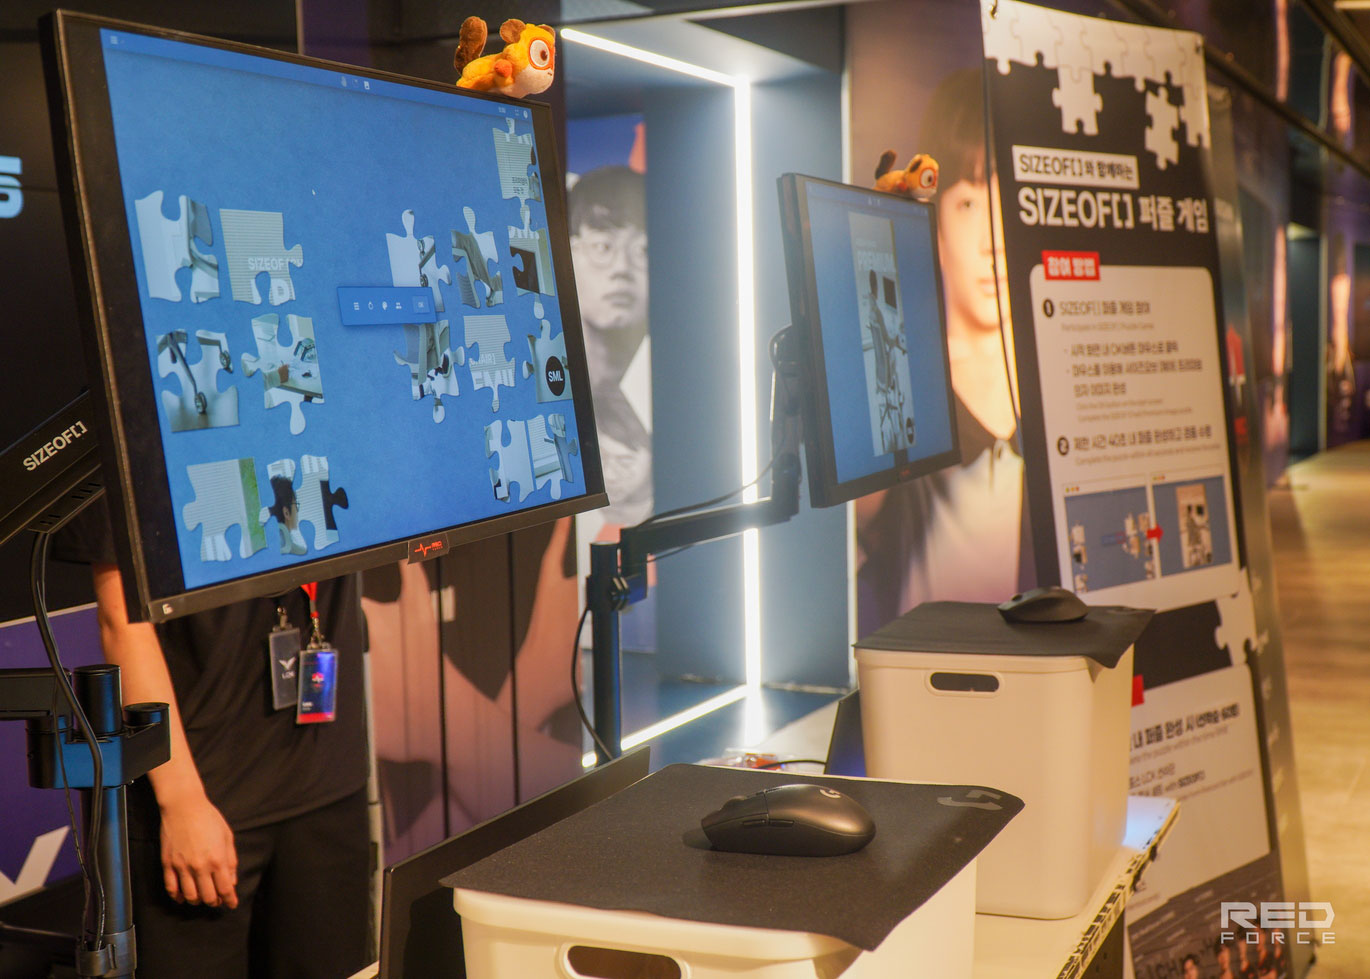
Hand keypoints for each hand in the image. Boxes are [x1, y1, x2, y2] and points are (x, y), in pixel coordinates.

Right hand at [158, 794, 238, 908]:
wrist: (184, 807)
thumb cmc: (209, 818)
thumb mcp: (227, 836)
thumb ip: (231, 860)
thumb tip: (232, 880)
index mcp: (217, 860)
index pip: (225, 889)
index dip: (230, 900)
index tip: (232, 904)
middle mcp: (200, 867)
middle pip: (208, 897)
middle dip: (215, 901)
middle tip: (217, 900)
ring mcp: (182, 867)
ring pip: (190, 896)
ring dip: (197, 900)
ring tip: (202, 897)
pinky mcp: (168, 864)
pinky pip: (171, 888)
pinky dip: (178, 897)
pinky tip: (183, 897)